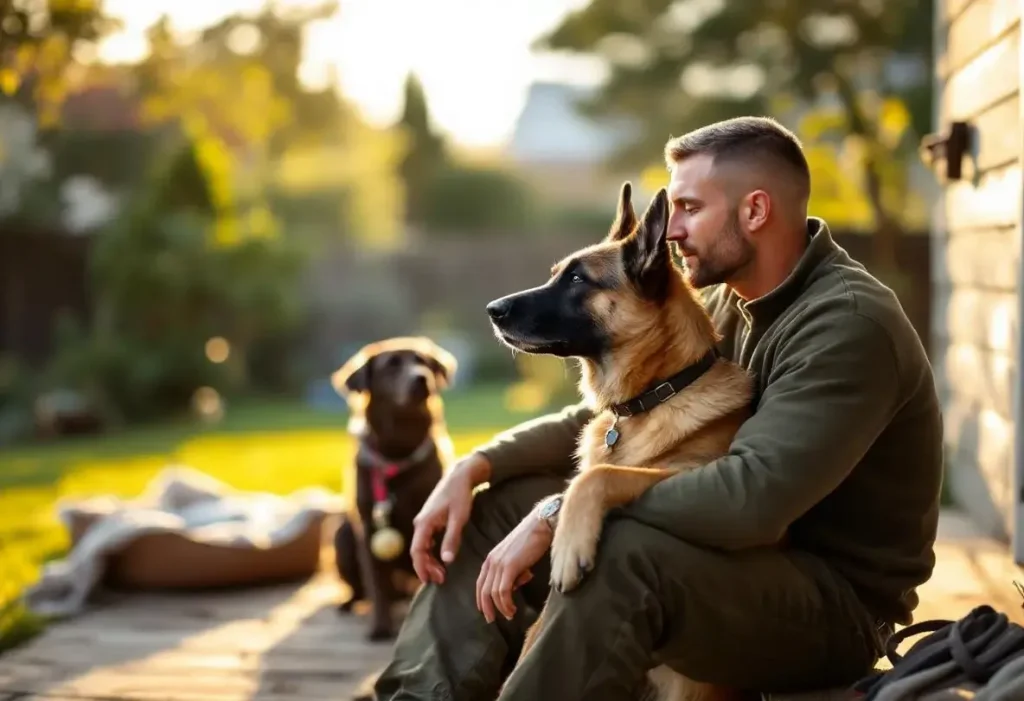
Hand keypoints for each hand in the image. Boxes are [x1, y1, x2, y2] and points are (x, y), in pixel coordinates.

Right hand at [410, 451, 490, 584]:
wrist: (460, 476)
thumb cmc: (460, 496)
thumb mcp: (459, 518)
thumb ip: (452, 539)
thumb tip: (446, 561)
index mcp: (424, 523)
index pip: (417, 551)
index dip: (421, 568)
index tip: (429, 581)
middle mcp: (420, 523)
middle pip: (418, 551)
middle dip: (427, 567)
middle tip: (441, 579)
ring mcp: (424, 521)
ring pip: (422, 546)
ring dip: (430, 560)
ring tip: (442, 573)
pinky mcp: (430, 520)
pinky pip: (427, 540)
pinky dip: (432, 552)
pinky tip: (441, 559)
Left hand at [476, 505, 553, 623]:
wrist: (540, 525)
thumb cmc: (531, 540)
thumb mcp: (517, 557)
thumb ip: (513, 571)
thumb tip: (516, 585)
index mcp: (491, 558)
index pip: (480, 583)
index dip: (481, 599)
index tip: (486, 611)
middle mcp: (491, 561)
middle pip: (483, 590)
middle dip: (487, 608)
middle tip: (492, 620)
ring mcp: (499, 563)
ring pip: (493, 593)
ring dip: (500, 608)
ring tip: (510, 614)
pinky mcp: (509, 566)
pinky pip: (503, 591)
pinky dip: (506, 603)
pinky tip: (512, 609)